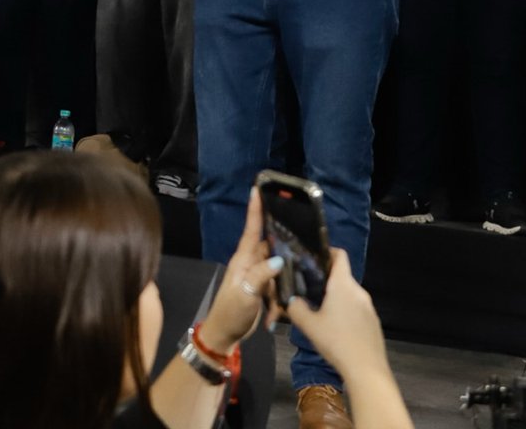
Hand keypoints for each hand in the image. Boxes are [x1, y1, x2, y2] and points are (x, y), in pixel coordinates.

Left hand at [198, 189, 282, 354]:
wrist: (223, 336)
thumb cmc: (230, 312)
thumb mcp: (245, 294)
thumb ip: (261, 275)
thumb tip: (280, 260)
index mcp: (244, 259)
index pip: (251, 228)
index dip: (255, 209)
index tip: (258, 188)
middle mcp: (251, 262)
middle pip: (272, 246)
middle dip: (285, 248)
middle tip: (302, 246)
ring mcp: (257, 276)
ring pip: (278, 267)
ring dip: (283, 283)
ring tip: (282, 298)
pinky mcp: (262, 289)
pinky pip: (277, 286)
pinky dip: (279, 300)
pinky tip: (275, 314)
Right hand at [285, 249, 388, 381]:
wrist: (365, 367)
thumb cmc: (336, 341)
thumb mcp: (309, 326)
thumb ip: (296, 308)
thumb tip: (290, 299)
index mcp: (343, 284)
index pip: (340, 255)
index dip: (327, 251)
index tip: (314, 257)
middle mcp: (358, 289)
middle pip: (342, 276)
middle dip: (326, 280)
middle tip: (309, 290)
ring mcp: (368, 305)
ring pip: (348, 293)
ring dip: (335, 297)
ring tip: (320, 311)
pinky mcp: (372, 319)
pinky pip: (356, 308)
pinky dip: (345, 310)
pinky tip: (336, 329)